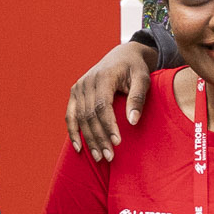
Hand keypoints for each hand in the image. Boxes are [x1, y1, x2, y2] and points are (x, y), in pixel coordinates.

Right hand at [67, 35, 154, 159]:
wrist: (122, 55)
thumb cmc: (135, 69)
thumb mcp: (143, 79)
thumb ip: (137, 98)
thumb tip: (133, 121)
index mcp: (104, 77)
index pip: (102, 106)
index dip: (108, 126)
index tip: (117, 143)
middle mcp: (87, 82)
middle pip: (90, 115)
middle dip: (99, 138)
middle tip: (109, 157)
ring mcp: (78, 87)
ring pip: (80, 118)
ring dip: (88, 139)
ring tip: (99, 157)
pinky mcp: (75, 93)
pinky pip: (70, 115)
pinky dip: (73, 132)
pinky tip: (79, 148)